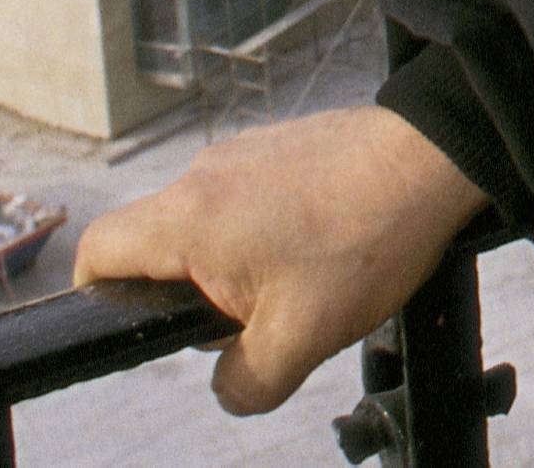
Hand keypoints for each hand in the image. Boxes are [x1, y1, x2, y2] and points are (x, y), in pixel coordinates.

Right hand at [73, 104, 493, 414]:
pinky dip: (271, 234)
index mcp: (188, 218)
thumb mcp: (298, 341)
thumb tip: (227, 387)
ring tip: (303, 282)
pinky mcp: (281, 147)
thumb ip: (243, 383)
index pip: (97, 251)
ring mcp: (244, 153)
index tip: (137, 325)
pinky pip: (249, 200)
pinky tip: (325, 250)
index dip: (97, 295)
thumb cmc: (367, 241)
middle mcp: (204, 175)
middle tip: (248, 318)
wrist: (436, 160)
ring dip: (236, 266)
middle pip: (156, 244)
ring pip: (208, 224)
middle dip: (189, 294)